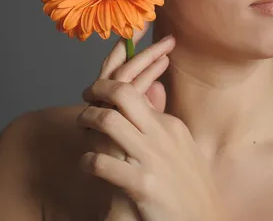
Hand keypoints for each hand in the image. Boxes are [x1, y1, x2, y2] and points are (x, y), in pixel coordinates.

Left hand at [77, 40, 226, 220]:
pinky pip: (103, 163)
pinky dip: (88, 160)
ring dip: (88, 120)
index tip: (97, 90)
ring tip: (82, 127)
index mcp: (169, 125)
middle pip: (122, 95)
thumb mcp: (182, 145)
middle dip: (98, 90)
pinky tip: (86, 164)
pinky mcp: (142, 185)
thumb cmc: (191, 186)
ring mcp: (151, 159)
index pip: (135, 92)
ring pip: (109, 122)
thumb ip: (162, 119)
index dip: (110, 87)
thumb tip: (151, 88)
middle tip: (85, 97)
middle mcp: (160, 136)